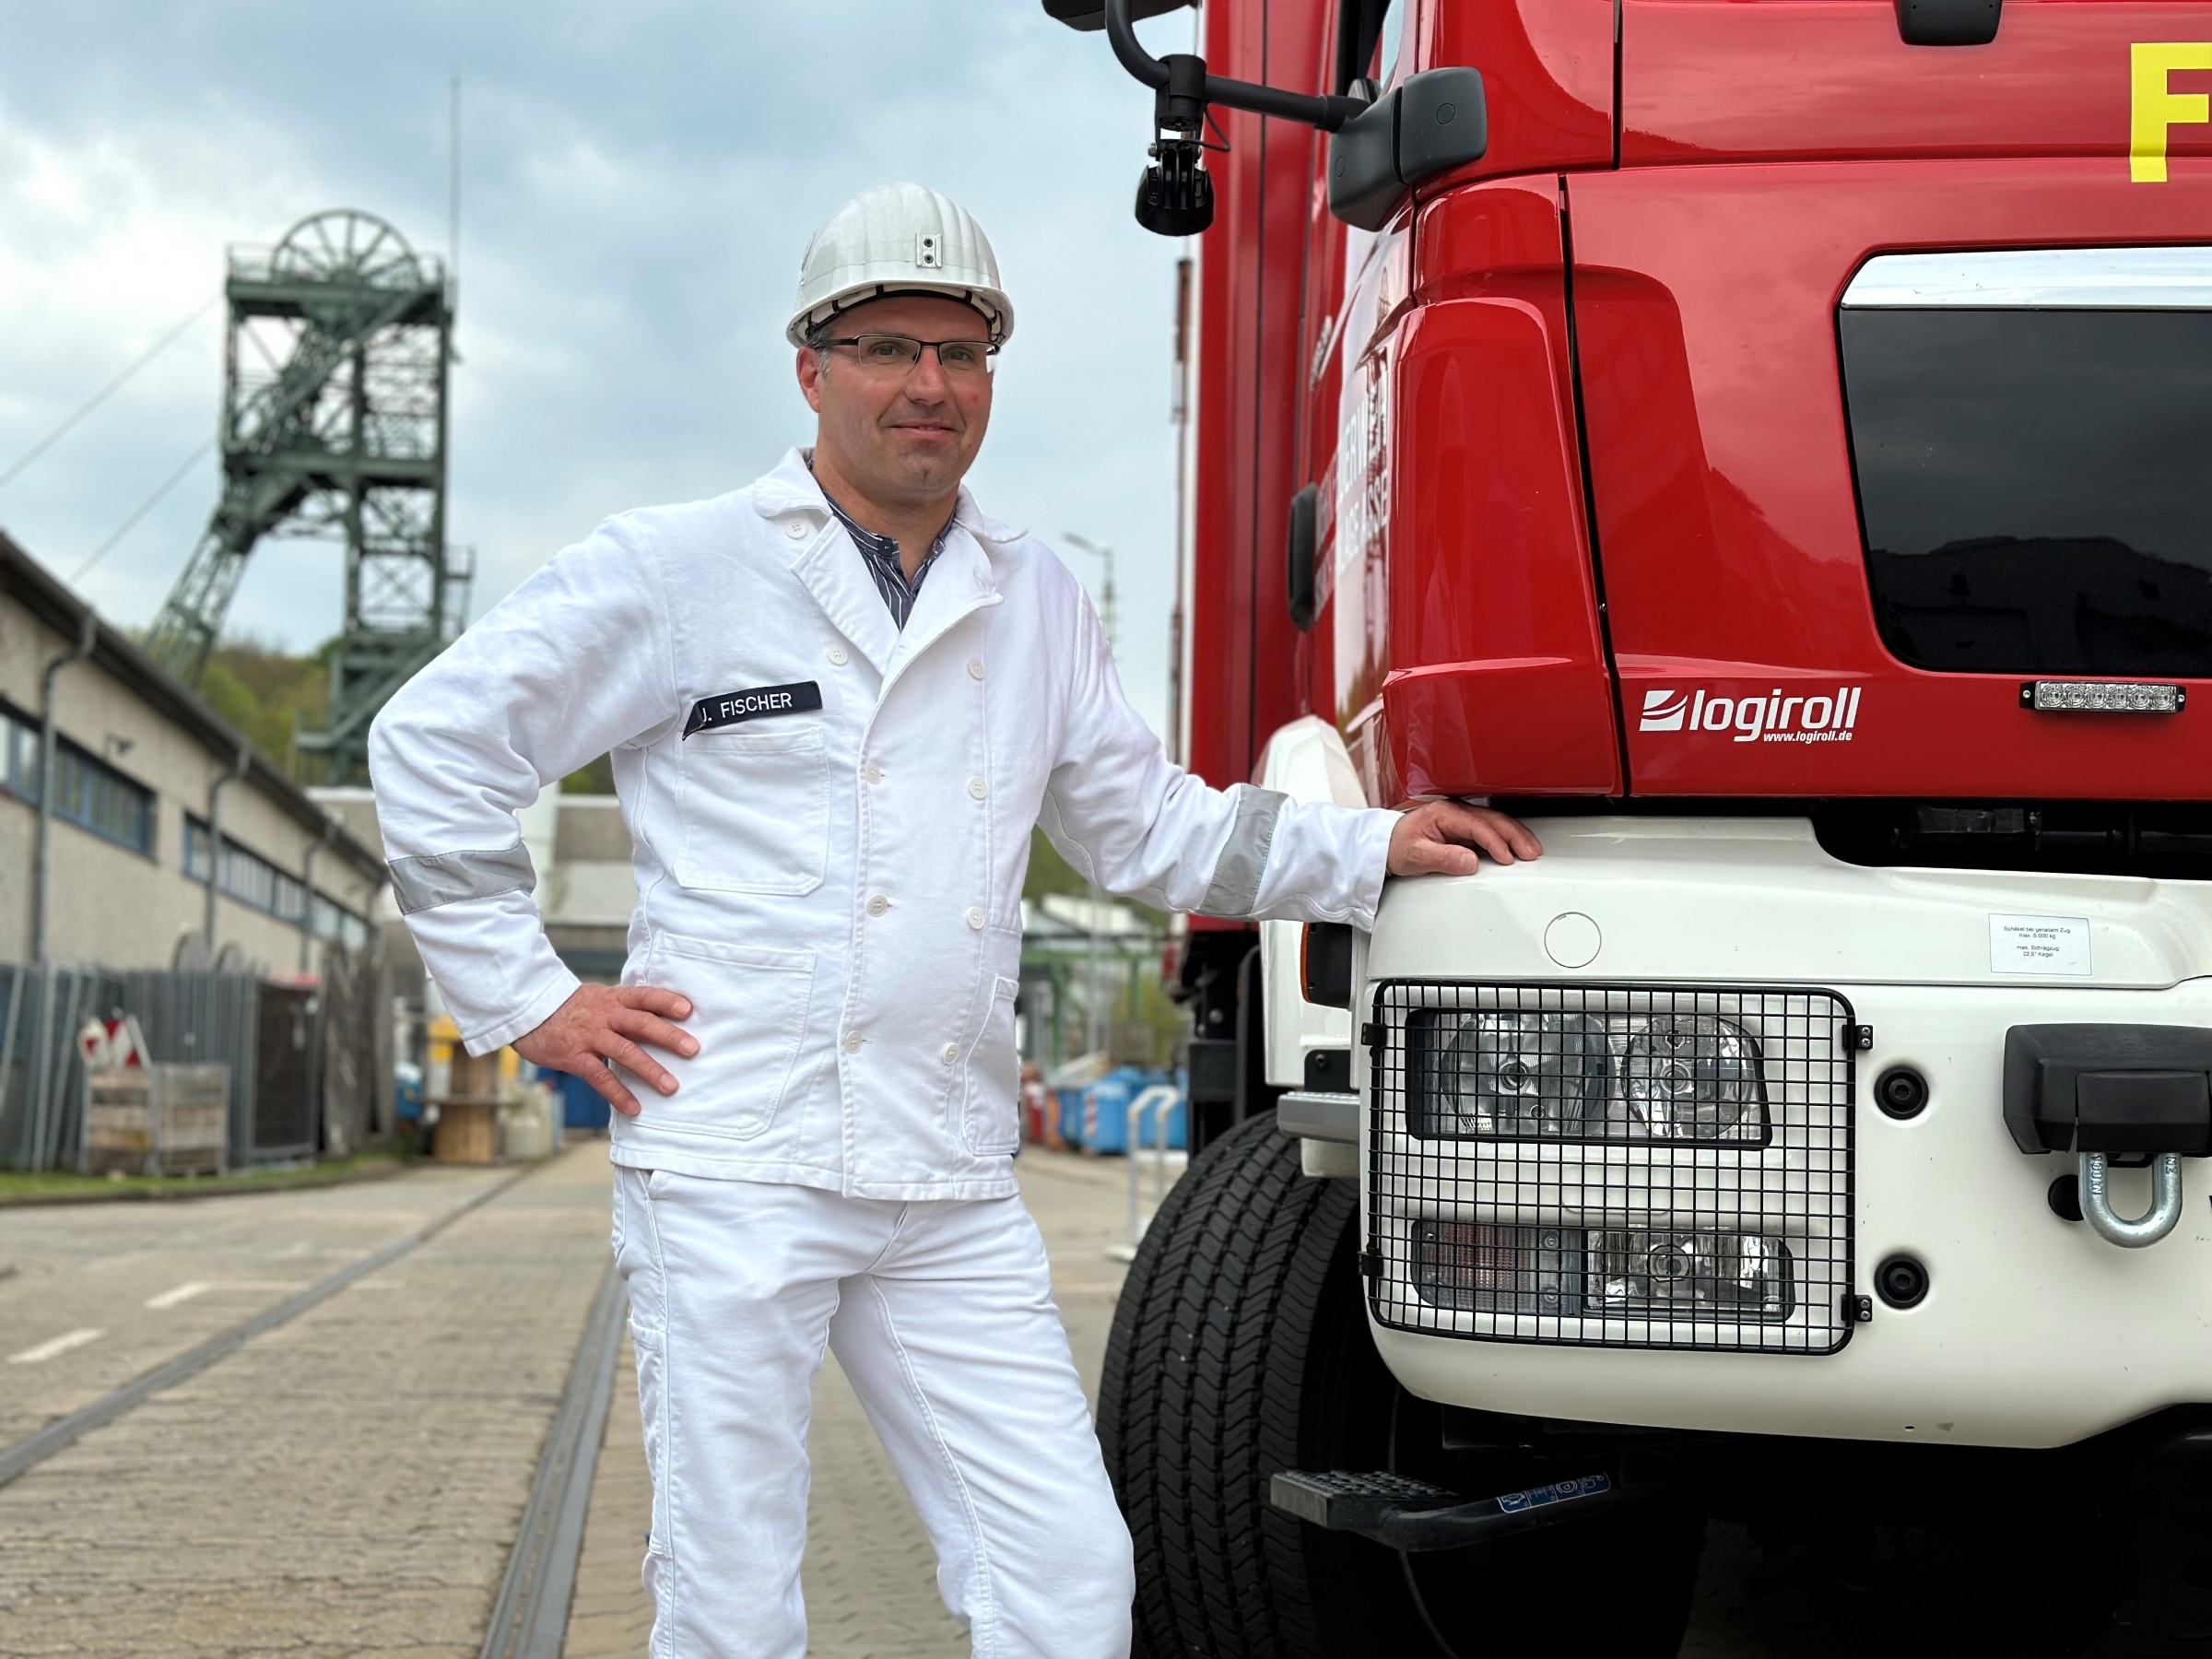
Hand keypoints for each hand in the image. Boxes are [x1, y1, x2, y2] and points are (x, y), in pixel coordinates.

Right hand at [513, 984, 696, 1117]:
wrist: (527, 1011)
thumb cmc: (569, 1008)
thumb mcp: (597, 998)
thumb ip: (624, 1008)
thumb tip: (659, 1018)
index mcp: (612, 999)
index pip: (643, 996)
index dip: (666, 1001)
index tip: (688, 1009)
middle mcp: (604, 1015)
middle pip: (640, 1022)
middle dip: (668, 1036)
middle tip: (693, 1049)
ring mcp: (589, 1036)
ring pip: (624, 1051)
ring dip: (650, 1070)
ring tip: (671, 1087)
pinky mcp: (574, 1056)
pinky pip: (600, 1077)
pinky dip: (618, 1093)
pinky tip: (634, 1107)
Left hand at [1386, 800, 1541, 878]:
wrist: (1383, 845)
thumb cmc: (1396, 846)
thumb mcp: (1416, 856)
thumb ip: (1443, 858)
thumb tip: (1471, 862)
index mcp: (1444, 813)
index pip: (1477, 825)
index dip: (1494, 842)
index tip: (1506, 859)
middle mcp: (1455, 812)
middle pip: (1492, 820)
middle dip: (1515, 836)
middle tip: (1531, 853)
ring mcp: (1460, 819)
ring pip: (1495, 823)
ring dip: (1515, 836)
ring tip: (1531, 850)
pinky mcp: (1463, 829)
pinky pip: (1489, 831)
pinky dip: (1506, 839)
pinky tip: (1516, 849)